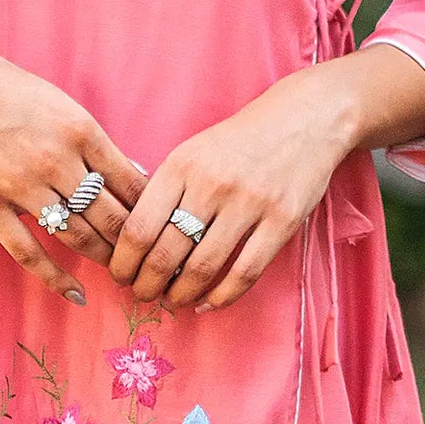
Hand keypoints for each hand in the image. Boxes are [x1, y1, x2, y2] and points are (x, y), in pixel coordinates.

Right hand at [0, 30, 146, 303]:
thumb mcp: (54, 99)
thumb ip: (89, 139)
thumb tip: (129, 173)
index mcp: (79, 127)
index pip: (131, 181)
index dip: (151, 209)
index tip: (159, 226)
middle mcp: (55, 160)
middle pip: (111, 216)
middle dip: (134, 243)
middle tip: (145, 259)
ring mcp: (20, 186)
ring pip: (78, 237)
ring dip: (103, 259)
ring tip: (119, 272)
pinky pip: (30, 252)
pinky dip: (56, 278)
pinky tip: (75, 294)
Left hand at [109, 45, 424, 313]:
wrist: (303, 119)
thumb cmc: (239, 142)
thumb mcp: (192, 152)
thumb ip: (164, 190)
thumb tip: (131, 242)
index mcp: (181, 166)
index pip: (138, 228)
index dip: (124, 263)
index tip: (121, 276)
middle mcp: (212, 185)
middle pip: (166, 255)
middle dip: (147, 285)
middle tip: (143, 295)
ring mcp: (249, 204)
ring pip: (202, 269)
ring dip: (181, 295)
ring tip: (173, 300)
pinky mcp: (282, 221)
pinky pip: (244, 273)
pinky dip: (221, 298)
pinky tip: (207, 304)